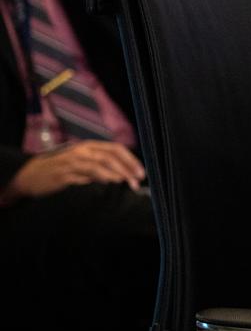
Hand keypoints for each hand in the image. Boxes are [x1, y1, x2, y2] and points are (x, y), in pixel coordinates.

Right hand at [1, 141, 145, 199]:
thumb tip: (122, 175)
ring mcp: (71, 162)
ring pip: (98, 164)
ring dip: (115, 174)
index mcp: (88, 146)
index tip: (140, 172)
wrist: (29, 175)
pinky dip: (97, 178)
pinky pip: (83, 175)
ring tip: (126, 183)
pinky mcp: (63, 174)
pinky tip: (107, 184)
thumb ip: (99, 166)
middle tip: (137, 181)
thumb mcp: (80, 162)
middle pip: (109, 156)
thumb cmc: (59, 168)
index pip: (115, 149)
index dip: (130, 159)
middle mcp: (81, 151)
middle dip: (126, 168)